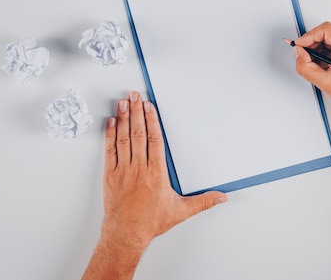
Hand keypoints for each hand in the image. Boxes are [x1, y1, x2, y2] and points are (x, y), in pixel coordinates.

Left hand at [101, 91, 227, 246]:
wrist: (126, 234)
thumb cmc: (150, 222)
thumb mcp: (181, 211)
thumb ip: (203, 202)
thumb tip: (221, 198)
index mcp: (157, 173)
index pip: (155, 140)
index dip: (152, 121)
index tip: (149, 107)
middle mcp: (140, 168)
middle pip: (138, 134)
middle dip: (136, 112)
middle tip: (135, 96)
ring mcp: (123, 170)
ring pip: (123, 139)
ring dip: (123, 119)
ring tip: (122, 103)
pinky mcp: (110, 175)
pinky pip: (110, 151)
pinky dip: (109, 135)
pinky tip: (110, 122)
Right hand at [293, 22, 330, 114]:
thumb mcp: (325, 82)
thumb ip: (305, 66)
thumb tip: (299, 54)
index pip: (325, 29)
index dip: (308, 36)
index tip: (299, 45)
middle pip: (328, 32)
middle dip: (313, 43)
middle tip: (304, 55)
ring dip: (319, 48)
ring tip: (316, 64)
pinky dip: (327, 52)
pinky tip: (324, 65)